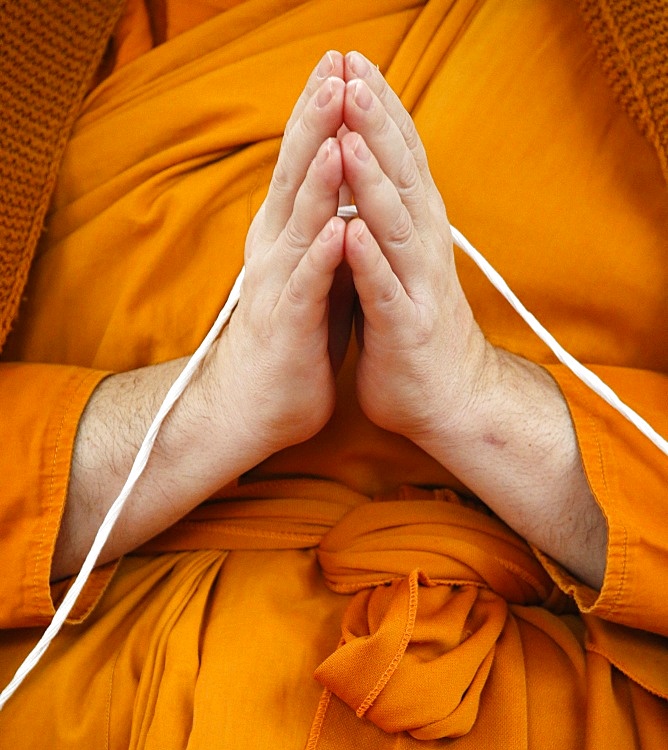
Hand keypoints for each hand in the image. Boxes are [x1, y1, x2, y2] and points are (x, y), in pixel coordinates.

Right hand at [219, 51, 351, 455]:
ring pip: (298, 222)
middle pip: (294, 175)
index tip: (341, 63)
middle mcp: (275, 249)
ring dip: (317, 177)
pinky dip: (321, 257)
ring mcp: (278, 285)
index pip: (301, 162)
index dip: (319, 113)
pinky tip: (338, 229)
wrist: (253, 407)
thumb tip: (347, 188)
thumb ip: (324, 230)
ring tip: (338, 130)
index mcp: (285, 234)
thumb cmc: (291, 339)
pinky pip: (307, 287)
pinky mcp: (288, 325)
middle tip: (335, 67)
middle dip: (316, 121)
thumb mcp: (312, 272)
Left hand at [339, 51, 491, 447]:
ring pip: (395, 226)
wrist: (452, 401)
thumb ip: (388, 222)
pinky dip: (369, 262)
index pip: (401, 158)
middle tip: (351, 73)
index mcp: (417, 231)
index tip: (353, 64)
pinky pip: (385, 291)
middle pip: (401, 176)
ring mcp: (418, 288)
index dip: (380, 110)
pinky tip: (350, 235)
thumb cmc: (416, 331)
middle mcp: (423, 249)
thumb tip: (366, 173)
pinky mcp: (406, 329)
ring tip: (348, 138)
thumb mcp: (402, 264)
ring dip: (372, 183)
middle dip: (375, 124)